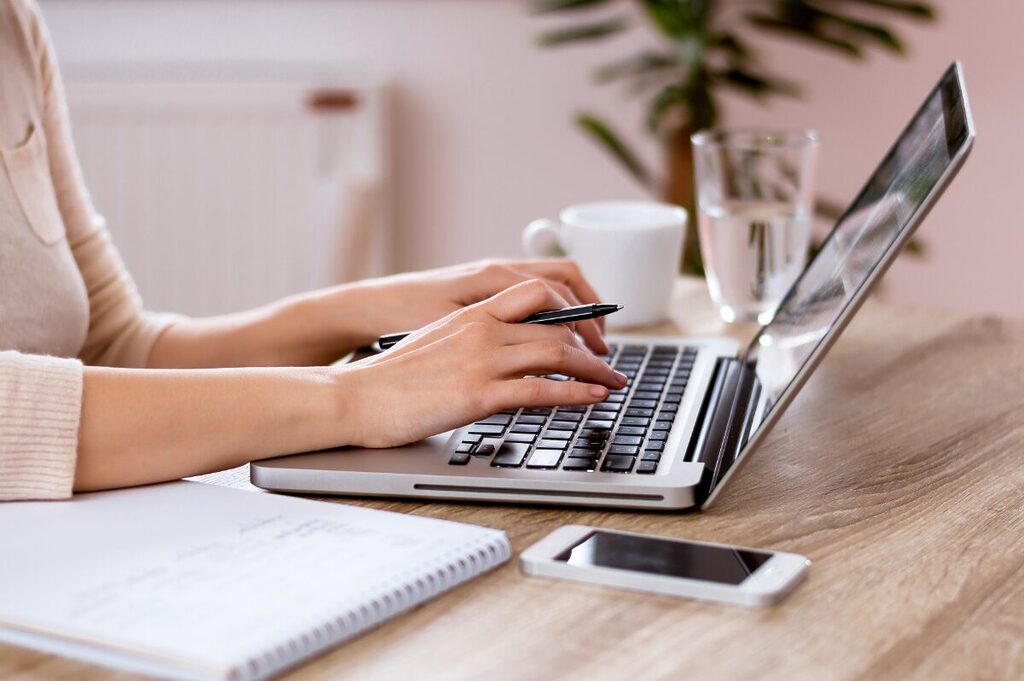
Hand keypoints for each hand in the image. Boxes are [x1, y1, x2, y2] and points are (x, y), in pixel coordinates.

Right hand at [335, 279, 626, 447]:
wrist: (354, 396)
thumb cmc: (390, 377)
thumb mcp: (437, 343)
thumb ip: (474, 341)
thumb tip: (502, 353)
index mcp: (473, 313)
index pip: (537, 293)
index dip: (572, 308)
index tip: (589, 327)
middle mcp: (482, 329)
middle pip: (556, 325)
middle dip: (592, 343)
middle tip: (609, 360)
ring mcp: (482, 361)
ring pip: (557, 353)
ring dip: (594, 369)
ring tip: (614, 381)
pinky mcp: (478, 394)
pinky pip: (541, 390)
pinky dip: (577, 393)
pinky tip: (595, 397)